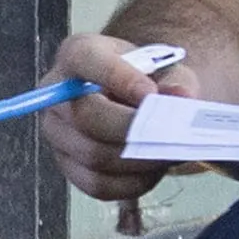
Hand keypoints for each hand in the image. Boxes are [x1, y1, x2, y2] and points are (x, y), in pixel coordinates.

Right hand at [37, 30, 188, 208]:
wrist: (131, 101)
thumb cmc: (144, 80)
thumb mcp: (165, 69)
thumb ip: (176, 81)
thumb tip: (181, 98)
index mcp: (78, 54)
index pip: (85, 61)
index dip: (117, 78)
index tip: (150, 95)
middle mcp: (57, 93)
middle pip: (86, 117)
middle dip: (132, 130)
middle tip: (169, 137)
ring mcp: (57, 133)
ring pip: (94, 155)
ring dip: (138, 160)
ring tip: (169, 153)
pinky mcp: (67, 165)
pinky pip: (97, 184)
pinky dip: (131, 183)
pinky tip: (152, 171)